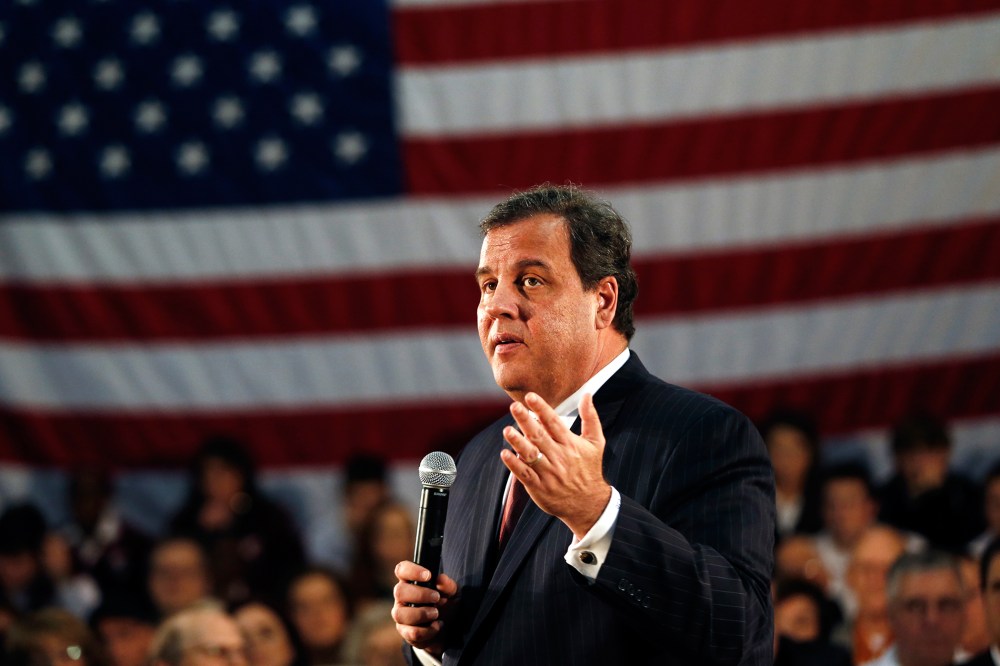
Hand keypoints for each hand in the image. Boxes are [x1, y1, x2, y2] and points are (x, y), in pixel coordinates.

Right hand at [391, 560, 457, 656]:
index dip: (412, 571)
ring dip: (421, 613)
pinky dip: (427, 630)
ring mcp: (401, 614)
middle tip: (436, 597)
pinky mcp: (405, 632)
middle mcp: (402, 597)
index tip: (428, 575)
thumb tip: (441, 579)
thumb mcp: (453, 593)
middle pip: (399, 591)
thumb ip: (448, 585)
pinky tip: (437, 626)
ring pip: (400, 614)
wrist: (449, 628)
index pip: (402, 570)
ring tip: (436, 613)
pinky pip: (411, 632)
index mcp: (411, 581)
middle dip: (420, 594)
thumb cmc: (446, 603)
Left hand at [500, 392, 610, 538]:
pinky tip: (504, 454)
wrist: (589, 504)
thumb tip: (586, 395)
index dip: (542, 409)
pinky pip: (524, 474)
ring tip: (507, 430)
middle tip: (514, 407)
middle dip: (526, 420)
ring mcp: (548, 472)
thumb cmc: (590, 470)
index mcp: (570, 444)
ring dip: (518, 442)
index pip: (554, 423)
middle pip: (539, 436)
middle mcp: (558, 456)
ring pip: (530, 454)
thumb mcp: (596, 442)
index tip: (530, 396)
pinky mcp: (539, 487)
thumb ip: (590, 417)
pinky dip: (514, 464)